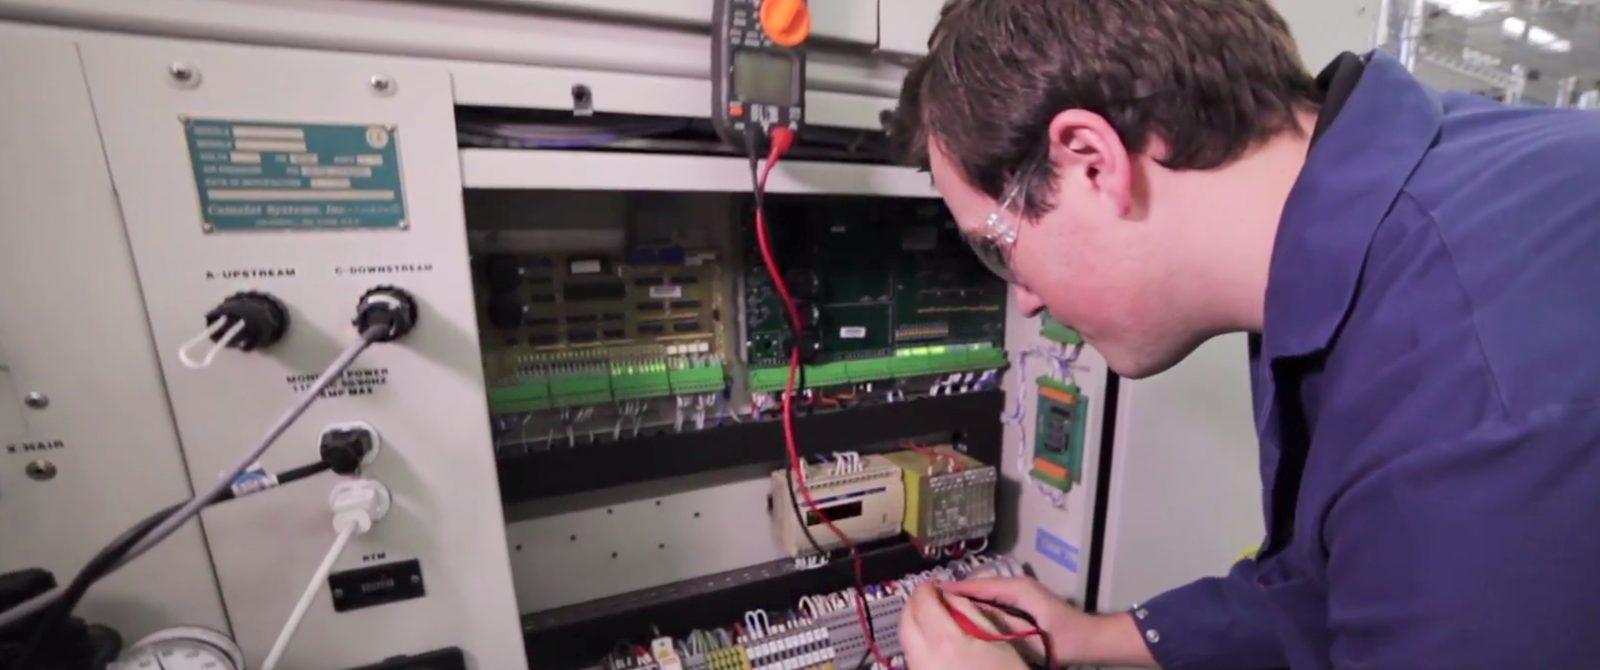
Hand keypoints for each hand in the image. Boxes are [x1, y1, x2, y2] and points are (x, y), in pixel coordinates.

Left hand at [899, 584, 1027, 669]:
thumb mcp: (996, 638)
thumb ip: (968, 612)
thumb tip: (948, 596)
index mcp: (945, 640)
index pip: (923, 602)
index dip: (927, 589)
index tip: (934, 585)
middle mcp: (923, 656)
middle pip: (906, 620)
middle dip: (914, 603)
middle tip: (928, 597)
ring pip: (904, 639)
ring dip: (913, 622)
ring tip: (930, 617)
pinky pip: (911, 655)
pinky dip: (916, 641)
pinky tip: (932, 640)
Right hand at [941, 577, 1154, 666]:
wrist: (1088, 640)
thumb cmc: (1062, 635)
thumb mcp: (1028, 628)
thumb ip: (998, 618)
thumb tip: (968, 611)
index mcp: (1017, 588)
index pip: (978, 585)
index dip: (955, 589)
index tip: (930, 592)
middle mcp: (1016, 585)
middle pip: (978, 586)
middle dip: (956, 592)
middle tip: (930, 603)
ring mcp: (1019, 593)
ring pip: (984, 593)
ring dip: (965, 599)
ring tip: (941, 609)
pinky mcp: (1020, 604)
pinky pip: (992, 601)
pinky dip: (977, 606)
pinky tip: (964, 617)